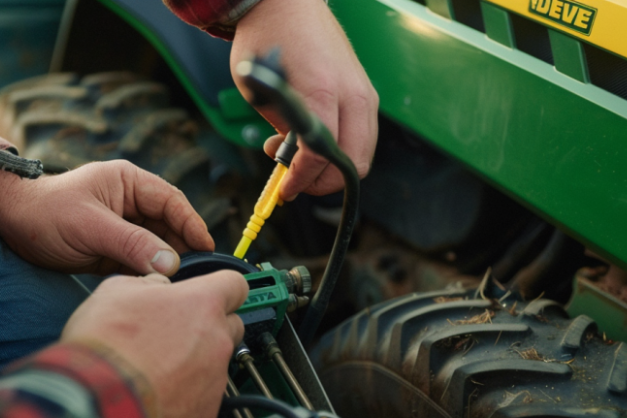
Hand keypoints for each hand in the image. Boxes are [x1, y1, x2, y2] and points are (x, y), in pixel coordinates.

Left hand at [0, 160, 214, 275]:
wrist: (10, 225)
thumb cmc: (46, 213)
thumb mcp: (90, 227)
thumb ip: (131, 244)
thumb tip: (170, 263)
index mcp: (129, 183)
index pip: (172, 202)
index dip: (192, 224)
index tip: (207, 248)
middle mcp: (130, 203)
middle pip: (169, 226)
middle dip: (183, 249)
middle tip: (197, 275)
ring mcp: (122, 227)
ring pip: (156, 247)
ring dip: (166, 265)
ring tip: (179, 286)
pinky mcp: (112, 250)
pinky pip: (140, 262)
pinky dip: (148, 275)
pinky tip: (156, 291)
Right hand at [61, 271, 248, 417]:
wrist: (99, 399)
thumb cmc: (106, 345)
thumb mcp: (116, 290)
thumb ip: (148, 283)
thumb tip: (156, 286)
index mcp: (201, 303)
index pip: (235, 285)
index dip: (222, 288)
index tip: (211, 294)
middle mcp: (217, 339)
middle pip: (231, 326)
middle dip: (210, 326)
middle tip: (176, 333)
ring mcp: (215, 378)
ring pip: (216, 364)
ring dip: (195, 363)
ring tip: (158, 368)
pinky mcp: (207, 412)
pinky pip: (204, 398)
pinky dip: (187, 396)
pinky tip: (159, 393)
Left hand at [231, 0, 378, 198]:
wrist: (286, 4)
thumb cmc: (267, 42)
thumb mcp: (260, 94)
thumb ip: (280, 131)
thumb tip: (291, 163)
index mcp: (322, 93)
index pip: (320, 157)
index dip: (300, 181)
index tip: (284, 190)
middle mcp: (352, 95)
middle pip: (352, 163)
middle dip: (322, 182)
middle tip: (294, 178)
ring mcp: (365, 93)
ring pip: (362, 154)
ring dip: (334, 168)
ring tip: (301, 156)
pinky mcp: (366, 92)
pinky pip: (363, 136)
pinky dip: (343, 150)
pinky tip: (315, 140)